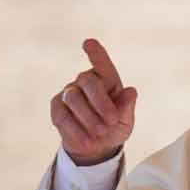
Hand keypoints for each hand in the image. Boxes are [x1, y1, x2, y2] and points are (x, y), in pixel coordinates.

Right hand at [50, 39, 136, 165]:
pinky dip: (76, 130)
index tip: (89, 43)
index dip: (96, 53)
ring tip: (102, 133)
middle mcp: (86, 81)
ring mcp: (69, 92)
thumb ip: (127, 107)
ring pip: (73, 97)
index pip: (102, 64)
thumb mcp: (125, 121)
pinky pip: (62, 115)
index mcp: (107, 79)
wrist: (97, 146)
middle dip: (101, 101)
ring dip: (89, 117)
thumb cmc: (114, 127)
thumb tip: (131, 91)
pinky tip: (88, 142)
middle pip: (87, 80)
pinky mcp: (57, 107)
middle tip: (112, 121)